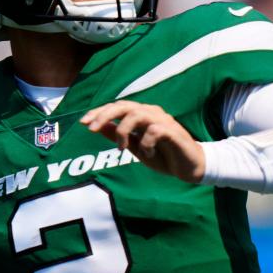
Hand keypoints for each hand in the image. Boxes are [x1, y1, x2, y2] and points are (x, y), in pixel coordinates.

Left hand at [80, 101, 205, 182]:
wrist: (190, 167)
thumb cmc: (163, 156)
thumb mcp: (135, 147)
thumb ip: (118, 136)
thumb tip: (97, 126)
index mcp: (141, 115)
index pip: (117, 107)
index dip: (99, 112)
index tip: (82, 123)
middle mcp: (151, 113)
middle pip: (124, 105)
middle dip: (104, 115)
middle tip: (91, 129)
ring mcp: (163, 121)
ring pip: (137, 114)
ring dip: (123, 130)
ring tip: (122, 148)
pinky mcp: (174, 132)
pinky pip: (155, 130)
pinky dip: (146, 142)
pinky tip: (148, 152)